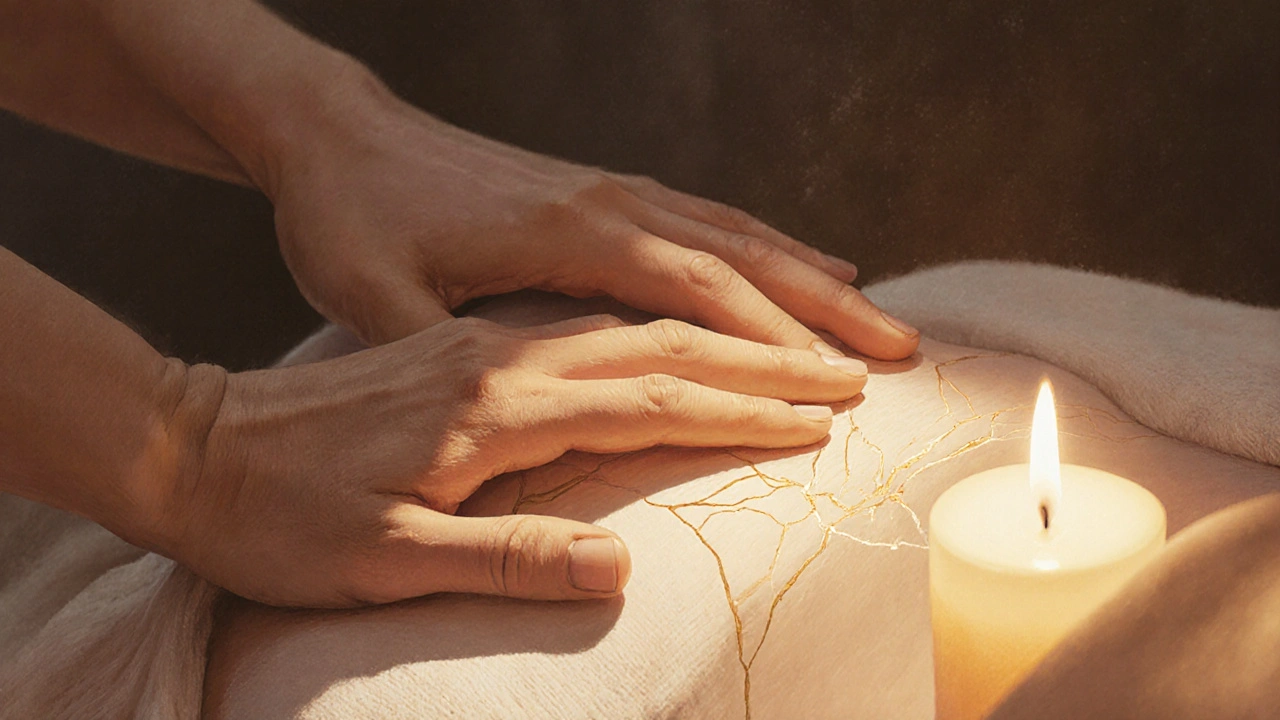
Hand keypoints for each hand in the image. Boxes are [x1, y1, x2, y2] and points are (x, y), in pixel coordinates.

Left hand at [153, 316, 868, 606]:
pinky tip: (729, 280)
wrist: (192, 431)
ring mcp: (505, 310)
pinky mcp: (490, 314)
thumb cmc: (279, 504)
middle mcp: (513, 335)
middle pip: (675, 317)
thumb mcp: (372, 553)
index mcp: (494, 394)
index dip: (742, 405)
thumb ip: (497, 557)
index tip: (823, 422)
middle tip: (873, 361)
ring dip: (758, 292)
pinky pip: (620, 274)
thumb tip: (615, 569)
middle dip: (781, 339)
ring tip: (840, 307)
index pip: (649, 390)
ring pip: (659, 278)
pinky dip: (698, 270)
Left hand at [268, 92, 918, 358]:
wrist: (335, 133)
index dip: (762, 349)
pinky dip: (762, 243)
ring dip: (808, 275)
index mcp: (562, 236)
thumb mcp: (367, 297)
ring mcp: (605, 191)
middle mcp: (602, 204)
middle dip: (820, 313)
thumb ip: (434, 356)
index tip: (827, 395)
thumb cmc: (345, 218)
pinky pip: (702, 217)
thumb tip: (491, 414)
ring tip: (876, 315)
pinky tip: (798, 262)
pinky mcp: (596, 191)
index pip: (690, 299)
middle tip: (897, 358)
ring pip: (732, 233)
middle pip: (737, 260)